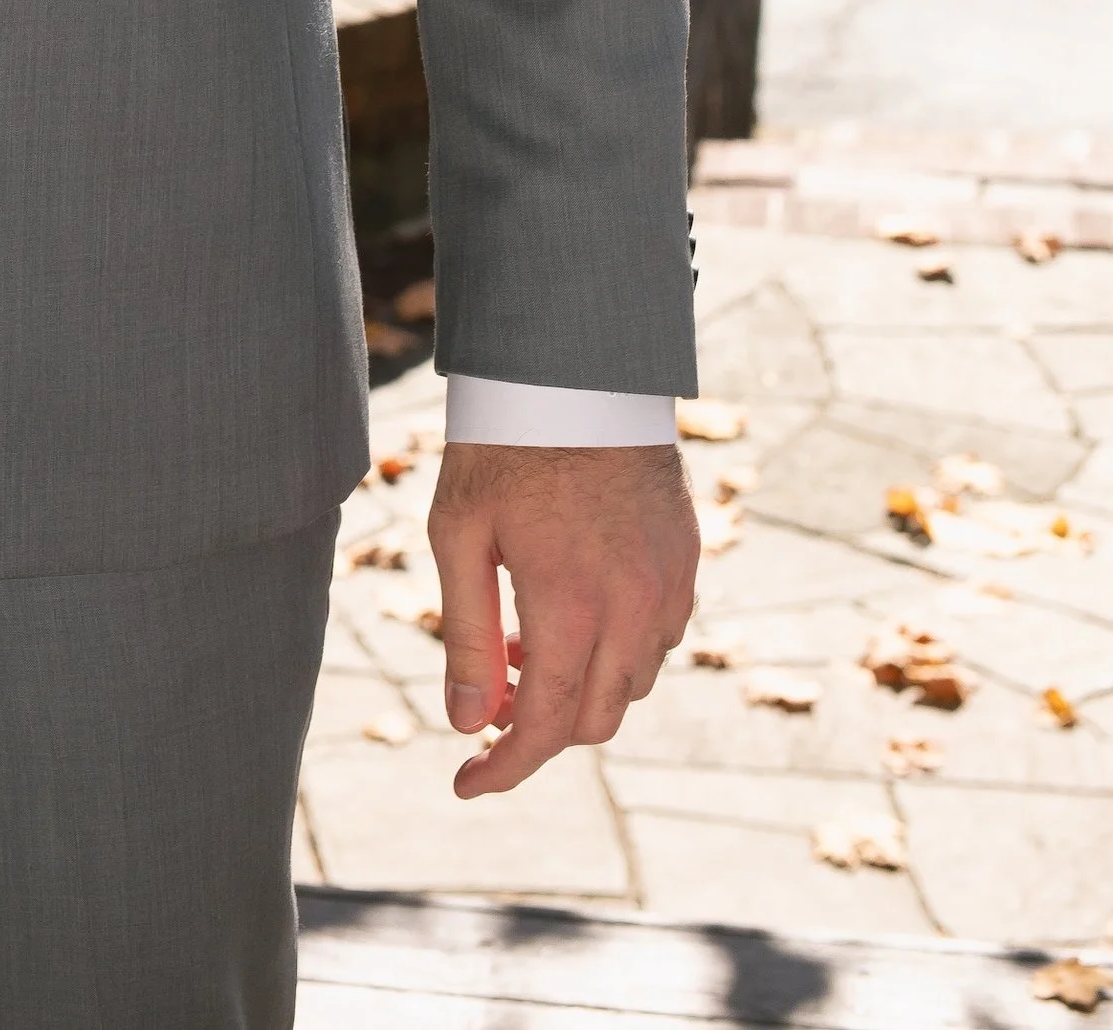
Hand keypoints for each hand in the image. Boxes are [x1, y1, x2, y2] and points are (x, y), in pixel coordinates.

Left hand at [428, 441, 696, 795]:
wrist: (578, 367)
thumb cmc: (505, 444)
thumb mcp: (460, 533)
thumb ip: (468, 636)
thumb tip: (468, 724)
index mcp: (573, 605)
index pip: (545, 725)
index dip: (504, 767)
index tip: (466, 783)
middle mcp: (635, 607)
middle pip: (595, 719)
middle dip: (540, 728)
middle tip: (491, 697)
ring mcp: (670, 585)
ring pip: (633, 683)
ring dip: (580, 686)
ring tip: (523, 636)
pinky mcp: (687, 559)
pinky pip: (660, 638)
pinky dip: (617, 650)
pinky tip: (574, 609)